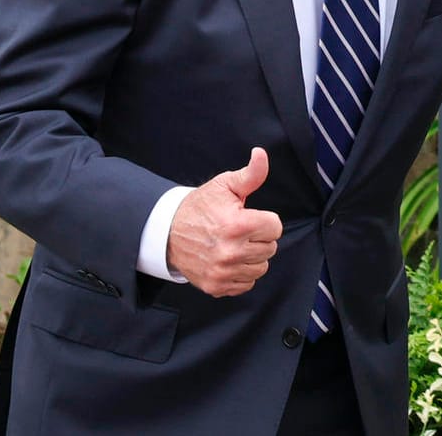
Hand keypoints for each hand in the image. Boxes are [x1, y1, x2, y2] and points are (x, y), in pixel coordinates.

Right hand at [167, 147, 282, 297]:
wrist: (166, 232)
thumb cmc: (200, 208)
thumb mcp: (225, 185)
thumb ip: (251, 173)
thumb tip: (261, 154)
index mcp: (237, 225)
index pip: (275, 227)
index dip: (264, 220)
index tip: (247, 217)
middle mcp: (231, 252)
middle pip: (270, 248)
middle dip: (258, 237)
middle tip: (238, 231)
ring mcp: (222, 272)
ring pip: (261, 267)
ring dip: (252, 256)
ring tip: (234, 244)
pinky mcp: (216, 286)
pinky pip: (247, 283)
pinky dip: (241, 273)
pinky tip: (229, 260)